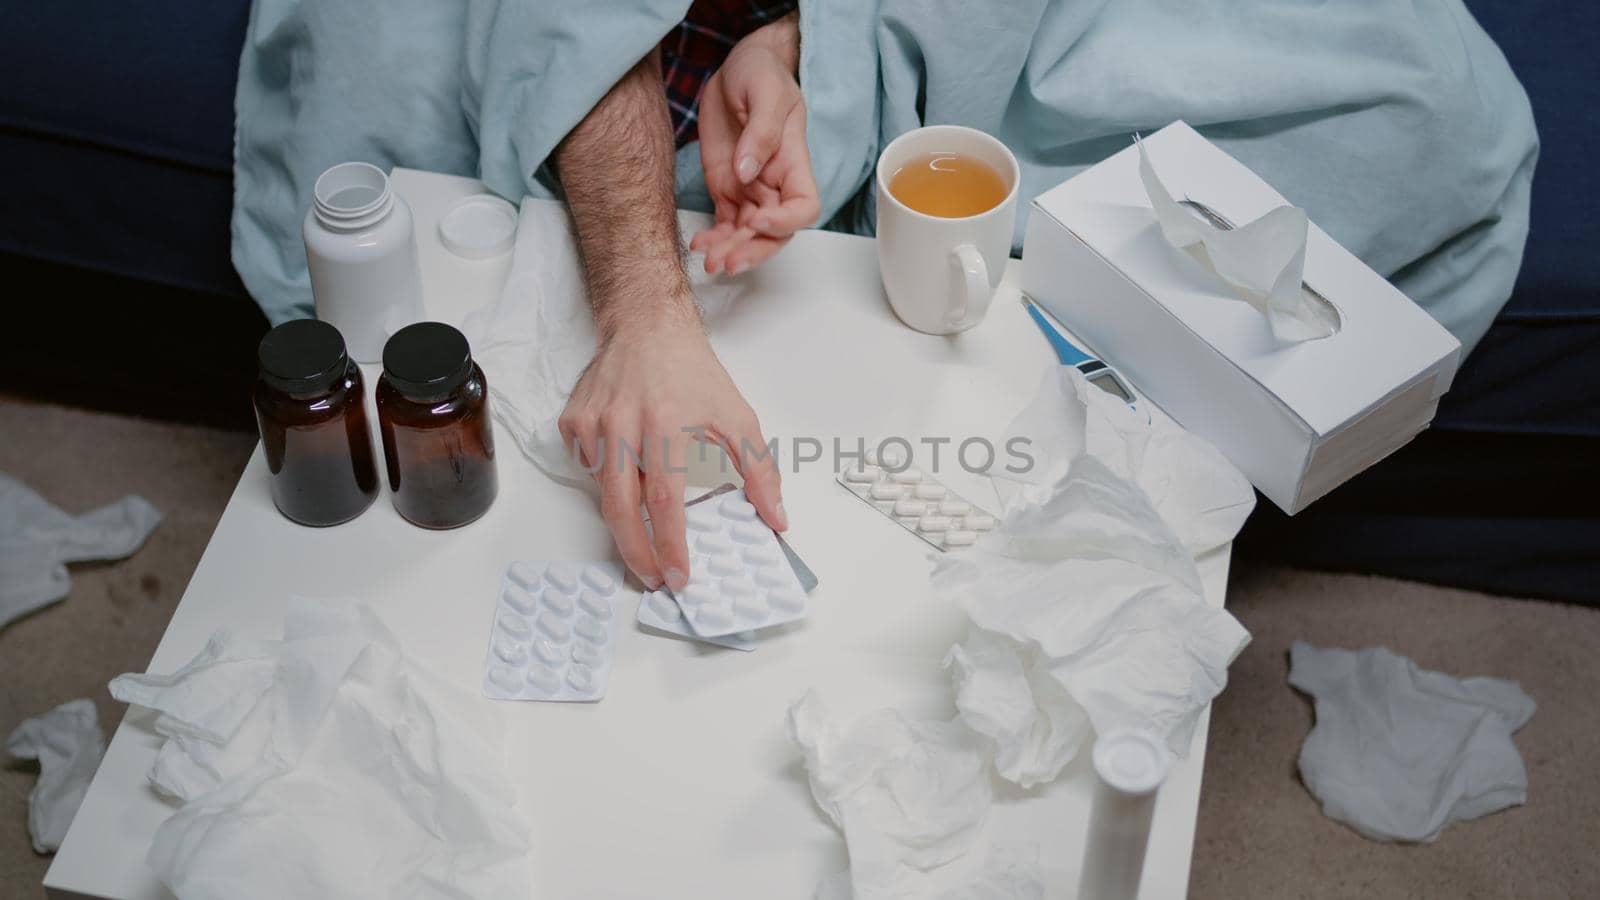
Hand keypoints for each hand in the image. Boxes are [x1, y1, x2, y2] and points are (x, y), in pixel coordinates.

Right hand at [558, 302, 786, 591]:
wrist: (646, 326)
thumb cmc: (691, 371)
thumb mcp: (738, 416)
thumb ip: (760, 470)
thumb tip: (776, 517)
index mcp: (665, 425)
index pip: (665, 502)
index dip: (670, 546)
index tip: (679, 575)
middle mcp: (623, 425)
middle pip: (622, 509)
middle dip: (637, 554)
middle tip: (654, 578)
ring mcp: (592, 425)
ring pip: (603, 492)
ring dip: (625, 516)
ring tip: (646, 526)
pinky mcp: (573, 423)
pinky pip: (588, 469)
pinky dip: (607, 480)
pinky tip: (626, 468)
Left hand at [691, 13, 817, 274]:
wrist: (737, 67)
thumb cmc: (761, 73)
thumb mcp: (765, 92)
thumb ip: (760, 133)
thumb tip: (747, 173)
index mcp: (794, 163)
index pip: (804, 207)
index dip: (784, 222)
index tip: (756, 218)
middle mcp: (775, 184)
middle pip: (774, 233)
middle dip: (753, 250)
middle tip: (728, 261)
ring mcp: (750, 189)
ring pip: (746, 235)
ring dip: (730, 251)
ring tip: (710, 261)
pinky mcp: (726, 189)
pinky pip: (724, 223)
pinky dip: (714, 238)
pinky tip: (700, 244)